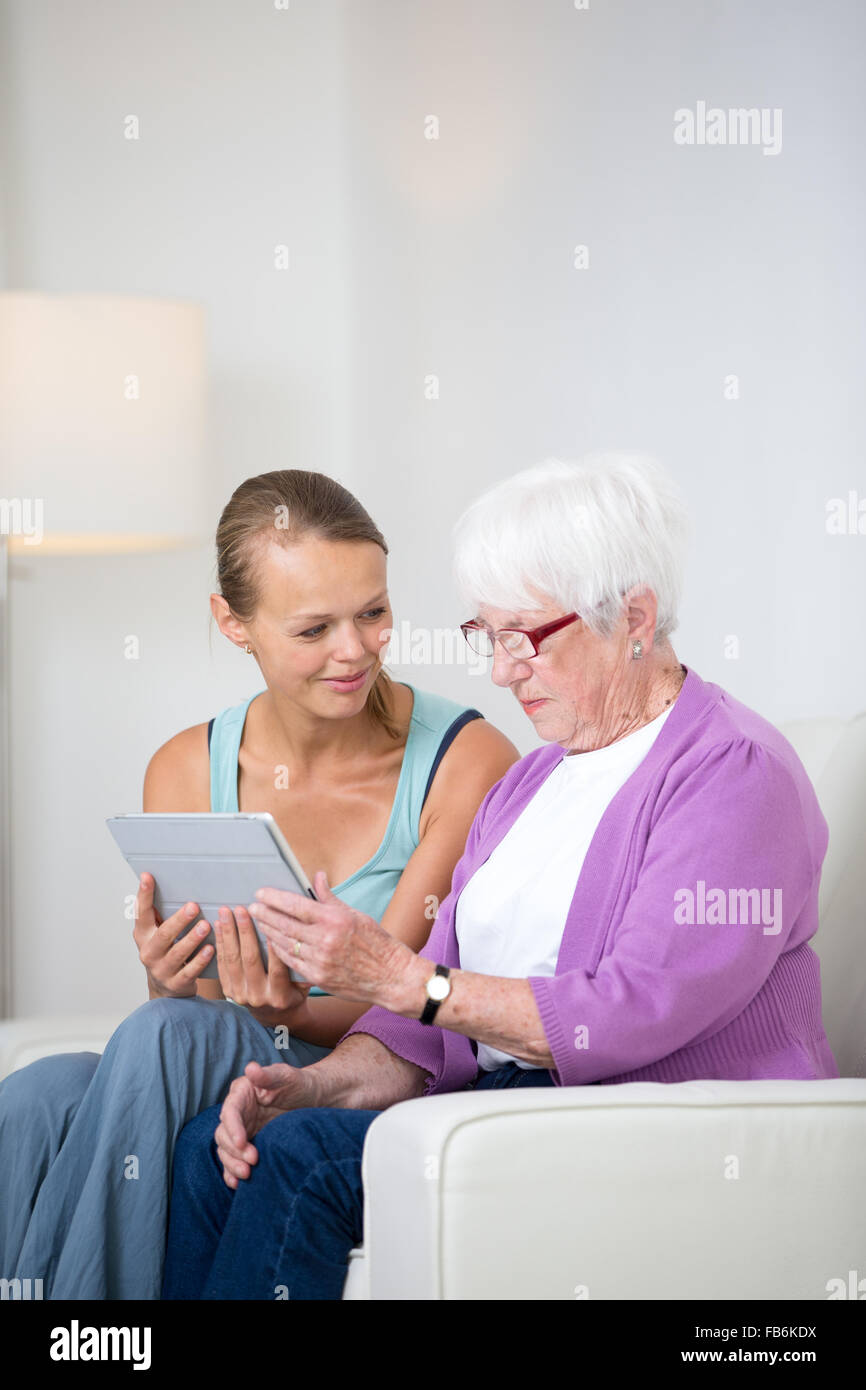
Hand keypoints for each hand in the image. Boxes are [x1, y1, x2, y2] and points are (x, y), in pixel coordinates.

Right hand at [134, 872, 212, 997]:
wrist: (165, 989)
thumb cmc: (165, 951)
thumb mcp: (157, 933)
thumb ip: (159, 912)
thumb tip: (165, 879)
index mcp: (143, 936)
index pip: (141, 913)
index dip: (144, 896)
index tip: (147, 877)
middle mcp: (149, 953)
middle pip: (163, 935)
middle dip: (179, 920)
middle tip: (194, 906)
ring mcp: (161, 970)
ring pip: (177, 953)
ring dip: (192, 939)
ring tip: (205, 926)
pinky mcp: (176, 984)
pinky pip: (190, 971)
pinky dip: (200, 960)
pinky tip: (211, 949)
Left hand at [213, 904, 311, 1026]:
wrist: (275, 1016)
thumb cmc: (293, 993)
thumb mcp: (304, 985)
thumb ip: (303, 967)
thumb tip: (307, 941)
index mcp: (280, 996)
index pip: (277, 968)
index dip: (273, 946)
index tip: (270, 923)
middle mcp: (259, 997)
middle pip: (250, 960)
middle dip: (245, 932)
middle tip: (241, 910)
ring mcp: (241, 994)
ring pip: (233, 960)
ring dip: (228, 934)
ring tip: (225, 913)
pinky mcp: (228, 991)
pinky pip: (222, 964)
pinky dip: (220, 943)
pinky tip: (219, 926)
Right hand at [215, 1061, 315, 1186]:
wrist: (314, 1101)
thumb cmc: (299, 1084)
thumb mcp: (287, 1076)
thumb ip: (268, 1075)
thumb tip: (250, 1068)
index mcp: (242, 1093)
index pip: (230, 1111)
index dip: (233, 1128)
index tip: (243, 1142)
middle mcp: (238, 1112)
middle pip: (224, 1134)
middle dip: (234, 1150)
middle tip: (253, 1161)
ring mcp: (242, 1130)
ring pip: (226, 1149)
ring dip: (232, 1164)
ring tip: (247, 1175)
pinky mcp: (248, 1145)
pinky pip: (233, 1160)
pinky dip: (232, 1172)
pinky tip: (236, 1184)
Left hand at [248, 871, 414, 1008]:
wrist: (390, 976)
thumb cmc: (376, 943)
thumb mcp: (355, 914)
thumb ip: (330, 898)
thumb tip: (317, 878)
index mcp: (335, 919)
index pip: (296, 905)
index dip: (275, 898)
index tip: (261, 893)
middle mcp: (326, 939)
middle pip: (285, 924)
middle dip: (265, 914)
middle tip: (252, 907)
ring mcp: (321, 960)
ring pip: (285, 943)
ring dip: (269, 932)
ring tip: (258, 923)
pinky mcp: (319, 977)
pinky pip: (292, 962)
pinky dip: (280, 951)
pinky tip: (272, 943)